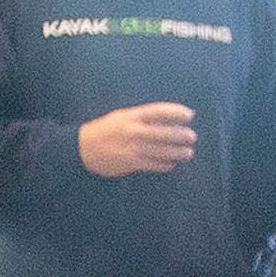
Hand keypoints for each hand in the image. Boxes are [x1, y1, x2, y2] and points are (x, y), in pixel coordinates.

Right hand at [78, 102, 198, 177]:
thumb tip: (168, 119)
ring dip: (177, 152)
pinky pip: (152, 164)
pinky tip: (171, 164)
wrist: (83, 147)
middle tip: (192, 137)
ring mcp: (132, 147)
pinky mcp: (130, 162)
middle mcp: (133, 130)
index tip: (189, 115)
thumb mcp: (122, 116)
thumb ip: (143, 117)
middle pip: (164, 132)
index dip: (177, 112)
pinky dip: (164, 164)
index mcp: (132, 116)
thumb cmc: (106, 130)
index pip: (159, 111)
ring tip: (188, 152)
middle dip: (181, 135)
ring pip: (161, 150)